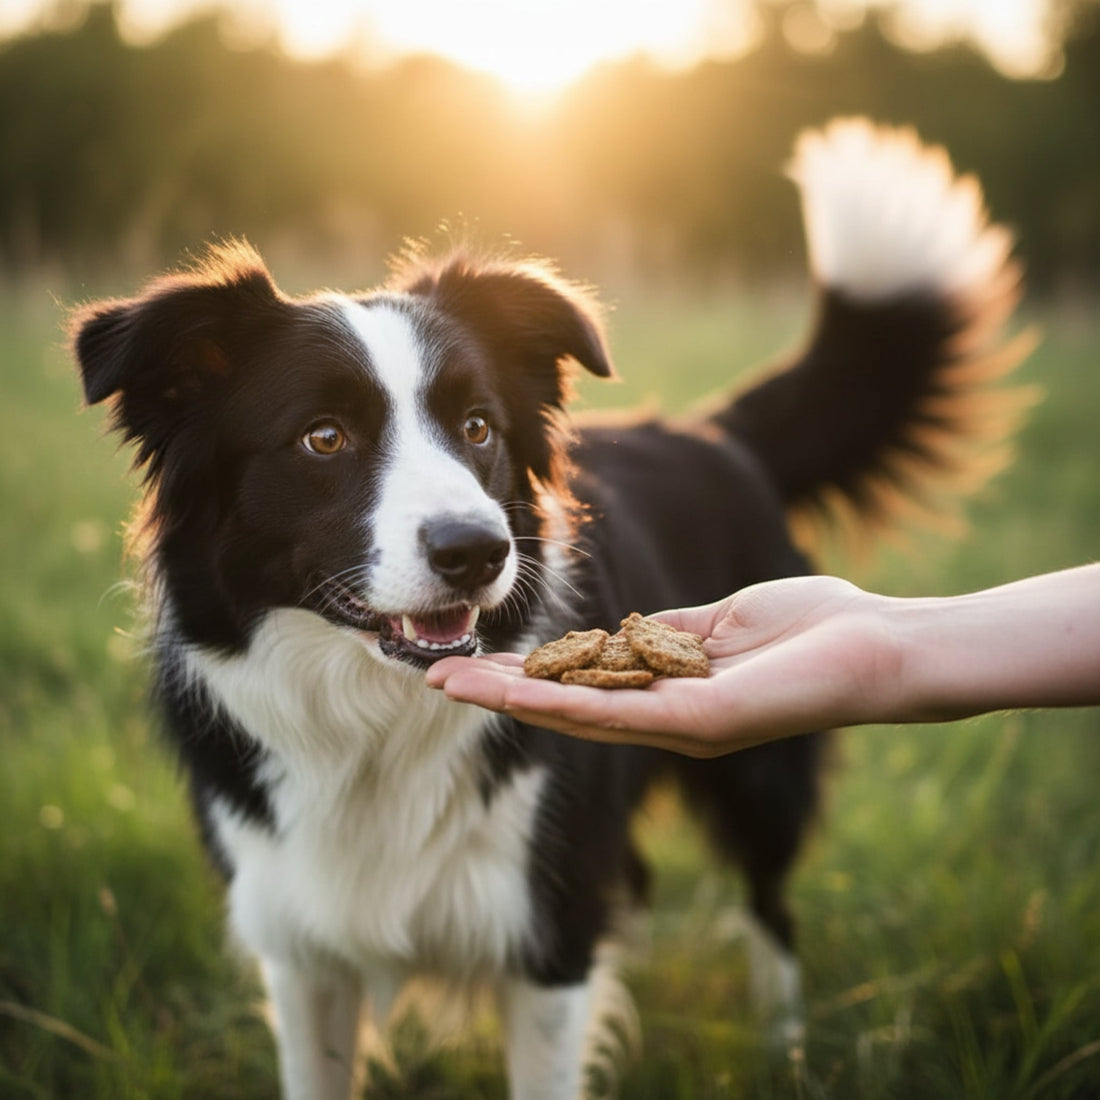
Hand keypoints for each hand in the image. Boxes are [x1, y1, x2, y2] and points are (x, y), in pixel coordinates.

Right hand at [426, 576, 893, 755]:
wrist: (879, 648)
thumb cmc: (812, 630)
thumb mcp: (722, 621)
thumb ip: (669, 631)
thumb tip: (620, 628)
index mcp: (669, 688)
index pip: (582, 681)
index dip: (525, 672)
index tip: (474, 657)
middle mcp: (665, 715)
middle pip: (566, 704)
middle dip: (499, 691)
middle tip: (434, 675)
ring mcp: (679, 723)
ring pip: (578, 713)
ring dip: (511, 699)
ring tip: (453, 683)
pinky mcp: (700, 721)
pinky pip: (620, 712)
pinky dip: (563, 702)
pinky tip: (517, 692)